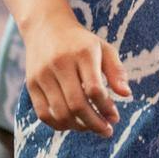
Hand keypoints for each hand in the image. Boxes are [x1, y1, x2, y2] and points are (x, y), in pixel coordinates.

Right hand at [21, 8, 129, 135]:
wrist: (45, 27)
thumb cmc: (81, 42)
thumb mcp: (104, 49)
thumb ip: (117, 71)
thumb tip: (126, 94)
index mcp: (82, 53)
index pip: (94, 89)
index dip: (106, 108)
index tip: (115, 117)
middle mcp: (60, 64)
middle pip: (77, 104)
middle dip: (94, 123)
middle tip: (106, 130)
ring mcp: (42, 75)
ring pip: (60, 113)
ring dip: (79, 127)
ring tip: (91, 127)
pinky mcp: (31, 84)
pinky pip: (44, 114)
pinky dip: (60, 125)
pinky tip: (73, 124)